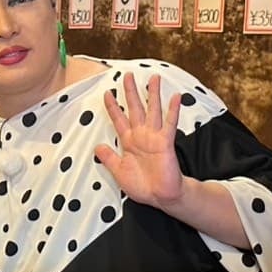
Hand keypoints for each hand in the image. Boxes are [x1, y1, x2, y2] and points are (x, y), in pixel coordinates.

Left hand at [94, 73, 186, 208]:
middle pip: (135, 108)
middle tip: (127, 76)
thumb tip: (96, 147)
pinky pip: (169, 123)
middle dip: (130, 92)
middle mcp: (141, 135)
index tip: (107, 93)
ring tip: (154, 78)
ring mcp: (154, 137)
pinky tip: (175, 97)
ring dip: (153, 94)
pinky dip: (172, 110)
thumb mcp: (118, 171)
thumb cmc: (142, 185)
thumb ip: (108, 158)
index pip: (118, 119)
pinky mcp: (166, 142)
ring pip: (152, 110)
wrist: (160, 196)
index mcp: (128, 141)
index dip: (112, 106)